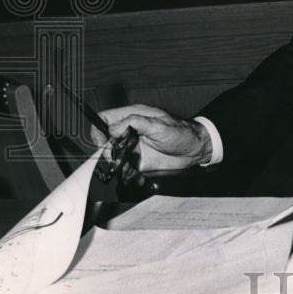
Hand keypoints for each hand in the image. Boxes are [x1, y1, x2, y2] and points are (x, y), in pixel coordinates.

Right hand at [91, 104, 212, 174]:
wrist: (194, 150)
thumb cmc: (180, 132)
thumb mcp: (158, 125)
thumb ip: (135, 123)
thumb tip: (114, 128)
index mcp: (132, 117)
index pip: (105, 119)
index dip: (98, 130)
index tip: (102, 142)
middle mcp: (129, 132)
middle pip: (104, 141)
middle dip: (106, 152)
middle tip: (115, 158)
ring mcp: (132, 147)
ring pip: (113, 158)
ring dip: (118, 166)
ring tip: (131, 168)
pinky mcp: (137, 162)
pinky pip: (124, 170)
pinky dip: (128, 175)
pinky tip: (137, 175)